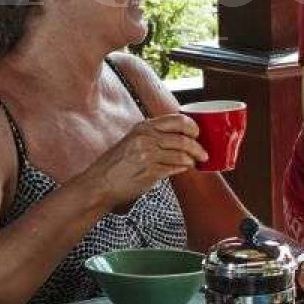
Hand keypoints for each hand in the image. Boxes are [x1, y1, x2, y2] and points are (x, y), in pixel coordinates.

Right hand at [82, 113, 204, 208]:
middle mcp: (146, 138)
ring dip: (193, 159)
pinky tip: (184, 168)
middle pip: (183, 137)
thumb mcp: (132, 140)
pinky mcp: (150, 172)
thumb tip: (181, 137)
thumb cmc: (116, 164)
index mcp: (144, 127)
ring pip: (182, 153)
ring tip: (195, 162)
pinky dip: (182, 168)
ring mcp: (148, 155)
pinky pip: (175, 168)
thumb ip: (153, 135)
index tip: (198, 133)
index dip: (193, 126)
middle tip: (203, 153)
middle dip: (198, 146)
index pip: (177, 119)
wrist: (99, 183)